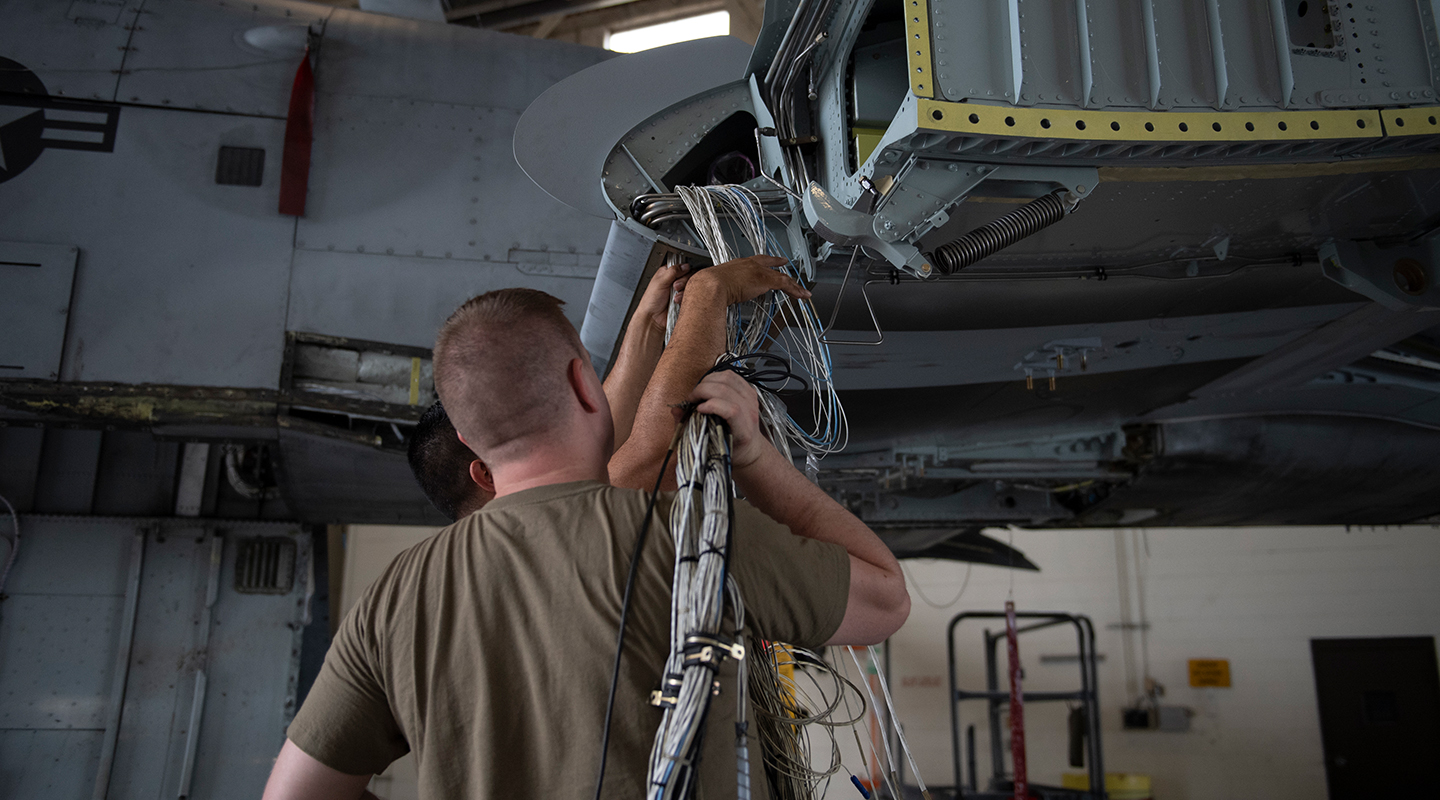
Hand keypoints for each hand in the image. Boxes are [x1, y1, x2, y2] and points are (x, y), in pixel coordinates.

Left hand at [633, 262, 690, 334]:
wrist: (653, 318)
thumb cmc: (650, 302)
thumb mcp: (660, 282)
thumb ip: (673, 271)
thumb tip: (685, 265)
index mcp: (667, 273)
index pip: (682, 266)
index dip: (683, 270)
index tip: (678, 276)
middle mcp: (674, 281)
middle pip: (689, 275)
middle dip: (683, 281)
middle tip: (675, 287)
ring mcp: (680, 291)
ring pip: (691, 286)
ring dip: (683, 291)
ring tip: (674, 297)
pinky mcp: (684, 300)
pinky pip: (691, 296)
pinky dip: (685, 298)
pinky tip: (677, 302)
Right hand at [683, 370, 767, 469]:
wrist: (750, 448)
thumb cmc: (732, 450)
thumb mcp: (710, 447)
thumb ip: (691, 429)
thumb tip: (676, 411)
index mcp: (743, 431)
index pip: (732, 411)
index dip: (713, 405)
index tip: (698, 409)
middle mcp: (750, 413)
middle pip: (726, 390)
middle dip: (703, 390)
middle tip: (692, 399)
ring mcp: (751, 400)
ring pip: (728, 378)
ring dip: (708, 381)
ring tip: (699, 392)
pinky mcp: (749, 391)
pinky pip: (732, 375)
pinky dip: (716, 377)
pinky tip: (709, 385)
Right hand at [689, 255, 810, 306]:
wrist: (710, 286)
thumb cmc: (707, 288)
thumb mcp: (715, 287)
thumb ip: (720, 290)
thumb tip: (716, 300)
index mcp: (738, 264)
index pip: (755, 260)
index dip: (763, 261)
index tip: (768, 260)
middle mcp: (749, 264)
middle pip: (770, 263)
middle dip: (778, 263)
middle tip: (785, 262)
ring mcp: (758, 271)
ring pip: (781, 276)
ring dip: (792, 285)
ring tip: (801, 291)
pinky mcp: (765, 279)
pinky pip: (785, 284)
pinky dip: (795, 290)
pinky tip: (802, 295)